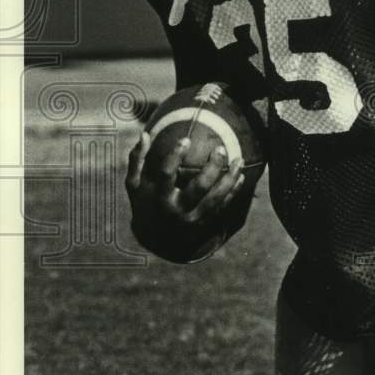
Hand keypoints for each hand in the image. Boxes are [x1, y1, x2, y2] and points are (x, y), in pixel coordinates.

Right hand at [125, 131, 244, 259]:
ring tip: (239, 160)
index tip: (186, 139)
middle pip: (199, 186)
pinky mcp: (204, 224)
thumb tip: (144, 133)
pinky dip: (233, 191)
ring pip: (216, 197)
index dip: (176, 155)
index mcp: (158, 197)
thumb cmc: (145, 203)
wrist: (155, 240)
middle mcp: (177, 209)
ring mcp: (192, 218)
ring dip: (230, 178)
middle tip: (221, 149)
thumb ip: (137, 159)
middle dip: (213, 166)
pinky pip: (222, 206)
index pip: (167, 173)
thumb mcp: (134, 185)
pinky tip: (240, 177)